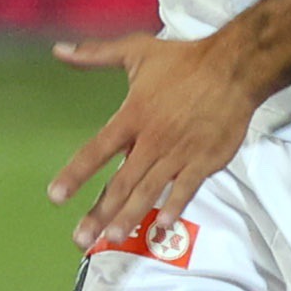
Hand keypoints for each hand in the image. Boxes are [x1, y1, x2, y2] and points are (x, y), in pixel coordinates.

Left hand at [47, 32, 260, 253]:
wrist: (234, 68)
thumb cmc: (183, 60)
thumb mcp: (136, 51)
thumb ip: (95, 55)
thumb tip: (59, 51)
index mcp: (133, 115)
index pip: (97, 149)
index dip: (76, 174)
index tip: (55, 196)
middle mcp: (152, 140)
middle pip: (121, 182)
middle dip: (99, 212)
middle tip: (80, 239)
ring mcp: (179, 153)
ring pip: (150, 191)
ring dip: (130, 217)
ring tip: (112, 238)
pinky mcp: (204, 161)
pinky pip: (186, 190)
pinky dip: (174, 208)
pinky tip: (161, 227)